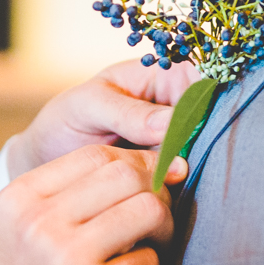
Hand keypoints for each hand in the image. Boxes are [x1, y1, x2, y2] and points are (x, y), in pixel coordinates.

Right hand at [0, 145, 186, 264]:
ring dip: (163, 227)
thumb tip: (142, 163)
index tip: (156, 178)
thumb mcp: (20, 237)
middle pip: (127, 173)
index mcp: (19, 200)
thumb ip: (64, 198)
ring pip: (148, 209)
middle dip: (157, 189)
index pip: (96, 154)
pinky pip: (150, 261)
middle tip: (160, 216)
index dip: (137, 162)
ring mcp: (67, 257)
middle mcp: (39, 221)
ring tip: (150, 247)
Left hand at [7, 59, 200, 178]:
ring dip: (199, 163)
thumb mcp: (88, 107)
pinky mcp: (177, 169)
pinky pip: (194, 173)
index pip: (205, 79)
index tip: (197, 126)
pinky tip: (173, 190)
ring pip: (209, 148)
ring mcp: (182, 139)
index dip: (212, 99)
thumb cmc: (65, 122)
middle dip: (206, 137)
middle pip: (215, 116)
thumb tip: (171, 123)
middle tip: (184, 158)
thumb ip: (126, 112)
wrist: (49, 162)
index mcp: (164, 74)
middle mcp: (180, 105)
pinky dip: (188, 183)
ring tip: (174, 176)